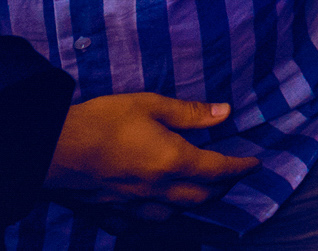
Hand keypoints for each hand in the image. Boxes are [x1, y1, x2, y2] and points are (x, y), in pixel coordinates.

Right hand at [45, 94, 259, 206]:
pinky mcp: (113, 213)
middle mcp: (159, 189)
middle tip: (232, 175)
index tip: (254, 164)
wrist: (52, 150)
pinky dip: (160, 215)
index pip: (219, 170)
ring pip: (177, 212)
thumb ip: (190, 112)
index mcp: (173, 161)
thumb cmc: (102, 122)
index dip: (240, 167)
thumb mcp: (150, 105)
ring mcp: (135, 205)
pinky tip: (160, 207)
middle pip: (203, 197)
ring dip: (195, 202)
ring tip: (203, 189)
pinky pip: (144, 222)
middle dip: (223, 187)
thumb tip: (225, 112)